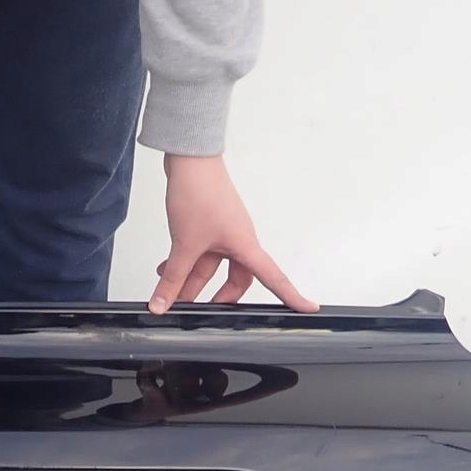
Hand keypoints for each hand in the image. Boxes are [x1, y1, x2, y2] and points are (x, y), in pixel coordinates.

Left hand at [148, 154, 315, 313]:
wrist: (189, 160)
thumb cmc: (199, 193)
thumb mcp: (185, 244)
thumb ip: (173, 278)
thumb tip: (162, 304)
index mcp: (246, 245)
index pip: (274, 278)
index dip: (292, 295)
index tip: (308, 309)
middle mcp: (239, 240)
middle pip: (236, 278)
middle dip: (217, 296)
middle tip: (199, 310)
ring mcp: (223, 232)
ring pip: (211, 266)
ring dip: (191, 279)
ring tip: (169, 292)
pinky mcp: (208, 225)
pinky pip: (200, 252)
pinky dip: (184, 263)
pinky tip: (165, 270)